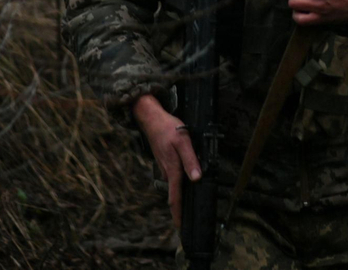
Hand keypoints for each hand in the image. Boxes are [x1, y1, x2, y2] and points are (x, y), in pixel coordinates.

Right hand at [132, 93, 199, 235]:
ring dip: (179, 196)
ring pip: (174, 186)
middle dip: (179, 209)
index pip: (175, 197)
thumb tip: (196, 178)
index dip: (178, 214)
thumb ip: (191, 159)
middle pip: (174, 195)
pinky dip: (177, 184)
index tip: (180, 228)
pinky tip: (184, 184)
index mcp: (173, 169)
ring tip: (186, 208)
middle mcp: (167, 171)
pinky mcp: (165, 162)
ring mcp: (164, 167)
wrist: (151, 119)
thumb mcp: (184, 141)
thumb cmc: (168, 128)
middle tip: (185, 222)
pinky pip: (172, 178)